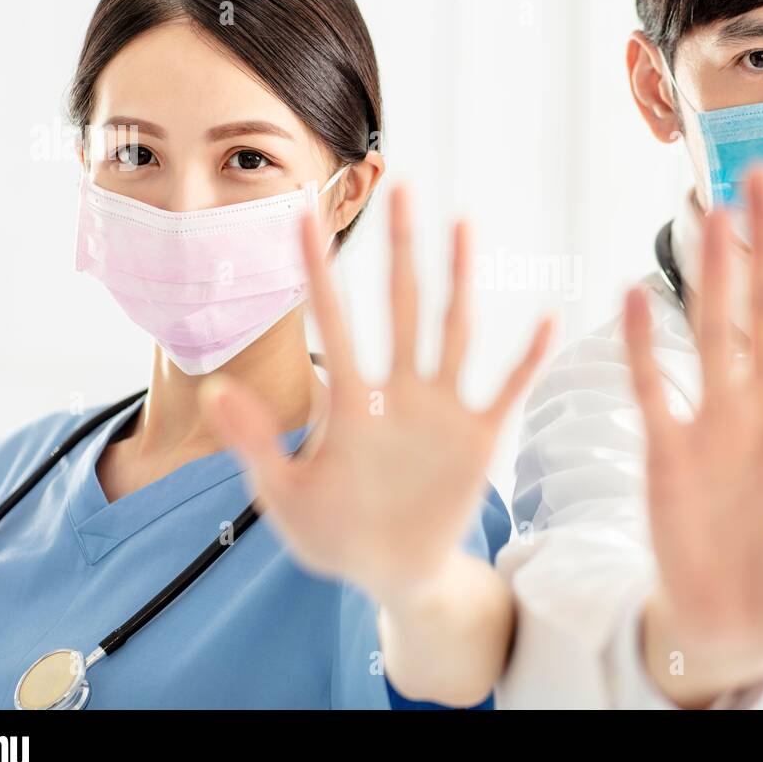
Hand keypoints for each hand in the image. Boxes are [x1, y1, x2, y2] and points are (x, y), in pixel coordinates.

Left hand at [200, 184, 552, 607]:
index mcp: (350, 400)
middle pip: (401, 305)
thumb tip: (213, 387)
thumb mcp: (284, 494)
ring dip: (459, 280)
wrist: (392, 574)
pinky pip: (508, 389)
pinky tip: (549, 319)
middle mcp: (399, 390)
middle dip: (402, 248)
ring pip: (453, 330)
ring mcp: (441, 408)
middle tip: (402, 187)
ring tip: (462, 224)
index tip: (302, 215)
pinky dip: (528, 358)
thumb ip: (256, 441)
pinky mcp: (478, 436)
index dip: (318, 269)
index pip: (333, 321)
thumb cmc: (334, 534)